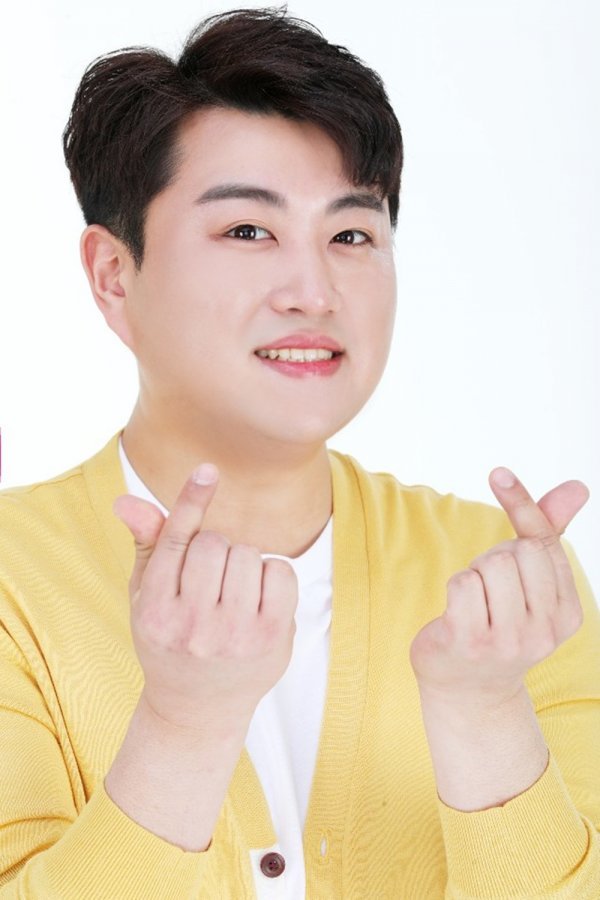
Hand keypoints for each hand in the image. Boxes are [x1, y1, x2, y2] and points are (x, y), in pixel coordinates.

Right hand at [113, 464, 297, 733]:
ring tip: (232, 591)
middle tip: (211, 579)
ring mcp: (233, 635)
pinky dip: (272, 573)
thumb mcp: (147, 596)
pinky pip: (280, 570)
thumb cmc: (171, 639)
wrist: (198, 709)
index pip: (174, 543)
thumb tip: (126, 500)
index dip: (192, 501)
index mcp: (153, 611)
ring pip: (247, 553)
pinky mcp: (271, 638)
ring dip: (243, 561)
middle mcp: (191, 625)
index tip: (208, 470)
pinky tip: (258, 597)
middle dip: (216, 549)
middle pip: (214, 543)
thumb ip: (147, 544)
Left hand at [410, 467, 589, 705]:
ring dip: (474, 575)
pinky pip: (463, 583)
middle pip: (515, 551)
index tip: (497, 472)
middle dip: (494, 558)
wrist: (467, 689)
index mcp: (567, 613)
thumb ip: (549, 532)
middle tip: (490, 591)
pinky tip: (457, 615)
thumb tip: (578, 486)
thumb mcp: (529, 581)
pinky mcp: (471, 642)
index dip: (521, 506)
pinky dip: (455, 588)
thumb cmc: (498, 621)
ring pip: (490, 565)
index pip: (544, 543)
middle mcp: (545, 631)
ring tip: (476, 605)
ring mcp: (509, 640)